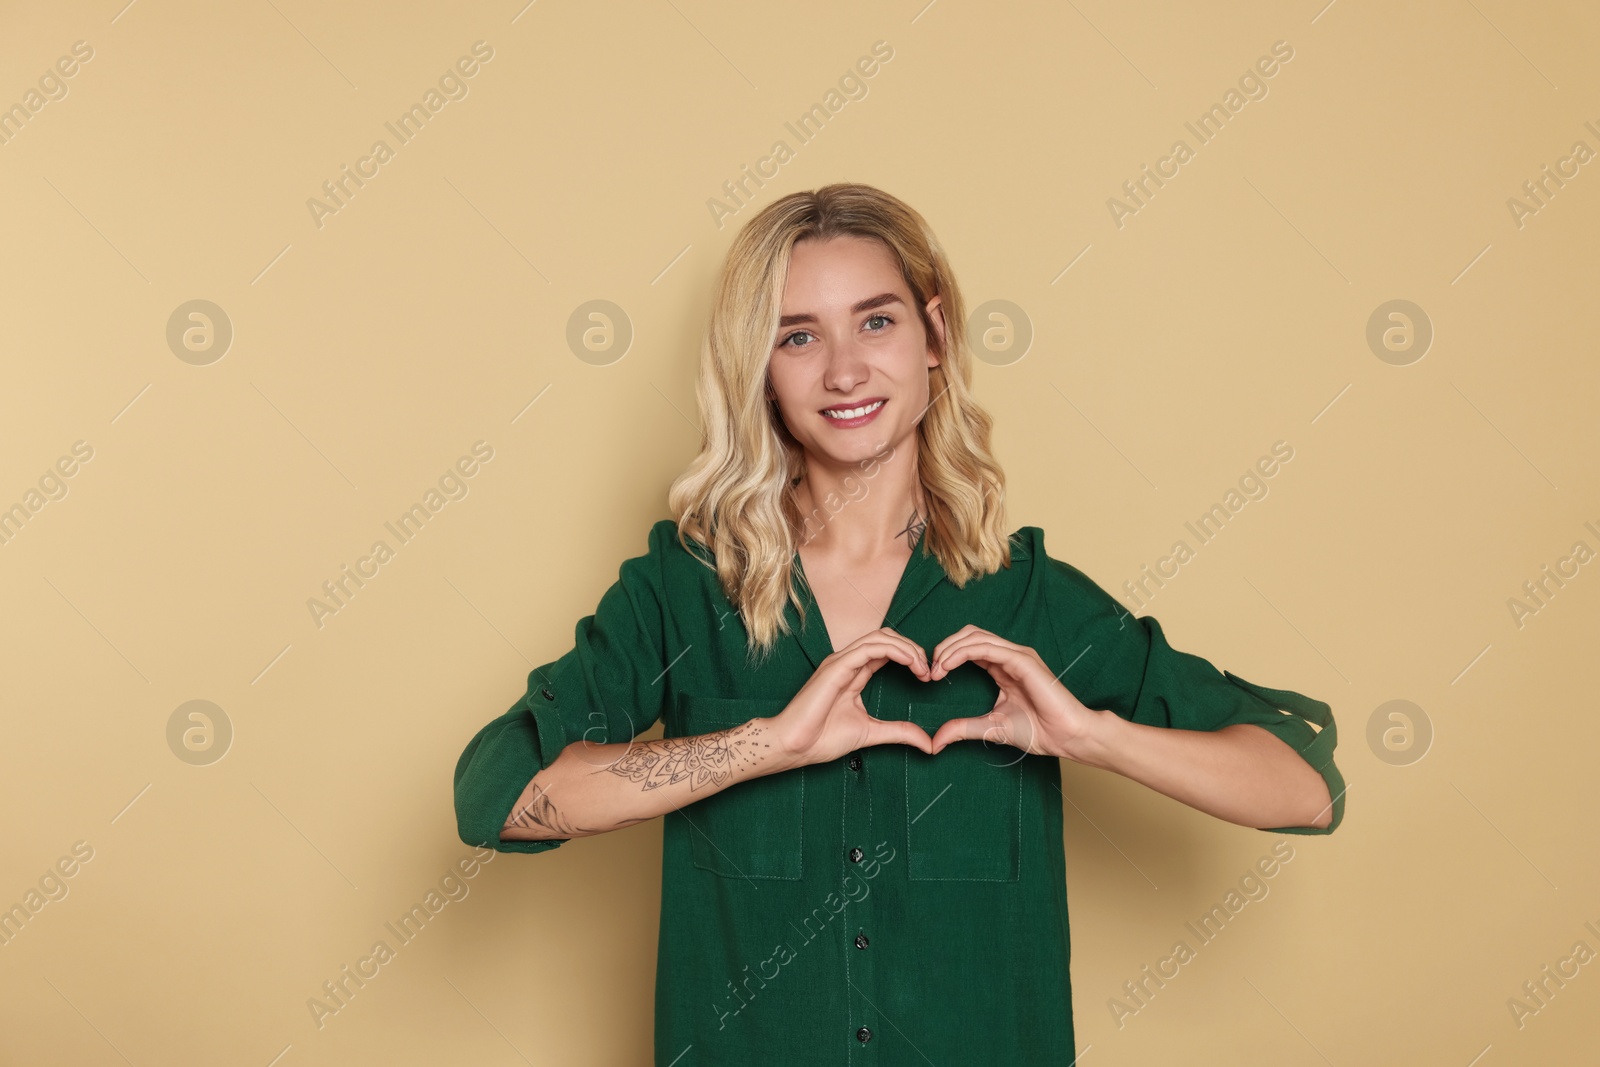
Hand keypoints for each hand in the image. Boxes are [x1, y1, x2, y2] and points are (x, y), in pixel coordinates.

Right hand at [770, 627, 936, 767]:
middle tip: (928, 671)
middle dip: (912, 649)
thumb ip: (899, 732)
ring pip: (880, 638)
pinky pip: (869, 648)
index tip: (927, 677)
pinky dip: (894, 650)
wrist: (794, 746)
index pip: (886, 651)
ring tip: (922, 667)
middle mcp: (847, 662)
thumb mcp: (872, 733)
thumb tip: (928, 743)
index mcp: (853, 673)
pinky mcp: (836, 666)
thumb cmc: (822, 738)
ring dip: (907, 648)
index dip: (910, 658)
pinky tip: (909, 662)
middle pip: (886, 638)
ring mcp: (840, 661)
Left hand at [926, 625, 1100, 760]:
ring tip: (936, 668)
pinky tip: (948, 665)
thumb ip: (963, 728)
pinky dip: (963, 652)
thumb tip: (935, 741)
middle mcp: (1009, 656)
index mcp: (1002, 667)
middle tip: (929, 670)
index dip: (946, 656)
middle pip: (969, 635)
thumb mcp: (990, 728)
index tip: (930, 676)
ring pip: (975, 637)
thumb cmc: (1039, 731)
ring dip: (950, 649)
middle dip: (944, 647)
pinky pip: (988, 648)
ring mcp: (1017, 655)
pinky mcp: (1022, 660)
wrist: (1067, 737)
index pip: (969, 647)